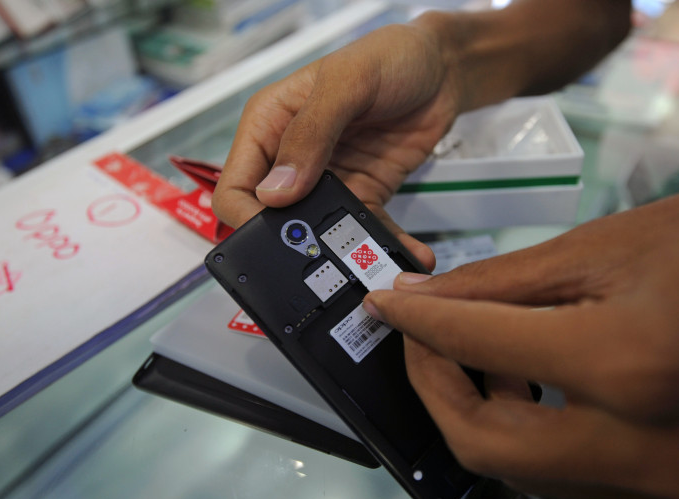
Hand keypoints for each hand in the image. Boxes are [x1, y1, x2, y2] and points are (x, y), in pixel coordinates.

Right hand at [212, 16, 466, 269]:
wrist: (442, 68)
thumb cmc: (390, 56)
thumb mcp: (347, 82)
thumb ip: (311, 133)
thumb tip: (276, 191)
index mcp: (269, 124)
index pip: (236, 186)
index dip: (248, 218)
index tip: (276, 239)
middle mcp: (291, 156)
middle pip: (273, 217)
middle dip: (296, 243)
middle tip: (324, 260)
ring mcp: (327, 179)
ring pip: (319, 230)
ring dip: (343, 250)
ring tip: (370, 263)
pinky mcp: (362, 192)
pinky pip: (364, 228)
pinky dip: (382, 244)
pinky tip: (402, 252)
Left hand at [363, 175, 678, 498]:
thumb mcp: (607, 248)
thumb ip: (502, 284)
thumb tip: (426, 301)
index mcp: (630, 365)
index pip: (481, 347)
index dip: (420, 323)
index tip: (387, 306)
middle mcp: (652, 448)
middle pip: (487, 445)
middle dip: (436, 388)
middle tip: (421, 338)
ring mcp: (676, 485)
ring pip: (527, 471)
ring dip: (479, 413)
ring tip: (473, 352)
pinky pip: (575, 476)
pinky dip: (531, 431)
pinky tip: (527, 381)